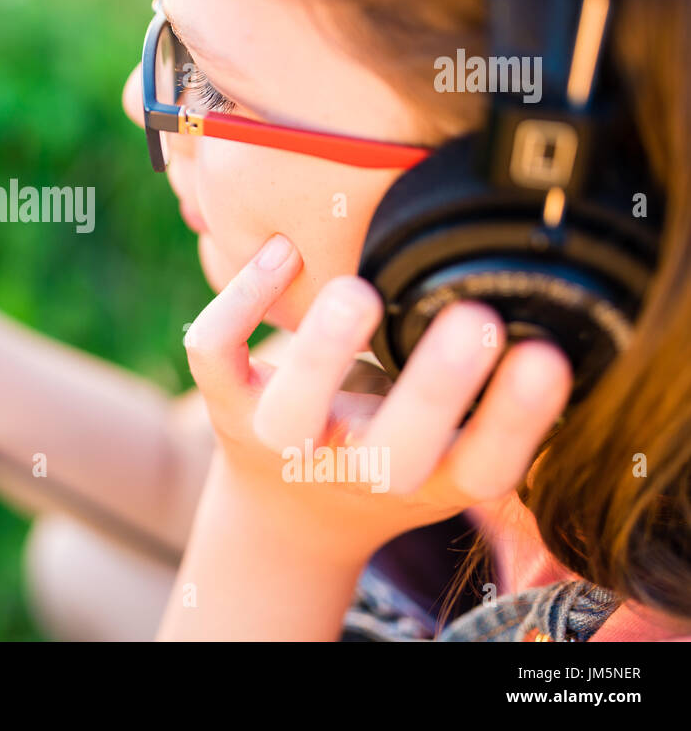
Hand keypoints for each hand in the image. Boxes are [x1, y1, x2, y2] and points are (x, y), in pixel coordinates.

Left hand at [183, 232, 572, 562]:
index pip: (484, 466)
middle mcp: (357, 469)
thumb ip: (482, 395)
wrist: (287, 509)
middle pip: (395, 450)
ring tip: (356, 290)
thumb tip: (543, 294)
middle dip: (435, 388)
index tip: (545, 356)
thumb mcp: (446, 444)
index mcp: (429, 478)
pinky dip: (239, 302)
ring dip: (322, 351)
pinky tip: (281, 251)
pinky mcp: (227, 407)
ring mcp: (282, 443)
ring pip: (291, 412)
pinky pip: (215, 357)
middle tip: (474, 320)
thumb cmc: (387, 450)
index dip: (516, 419)